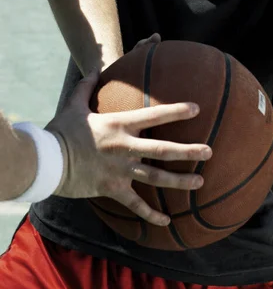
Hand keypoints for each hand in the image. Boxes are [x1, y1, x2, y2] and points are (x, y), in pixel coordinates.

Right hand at [46, 70, 211, 226]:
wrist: (47, 161)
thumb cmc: (61, 130)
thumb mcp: (74, 104)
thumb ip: (87, 85)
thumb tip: (95, 66)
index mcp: (119, 125)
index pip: (154, 116)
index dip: (176, 111)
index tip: (196, 109)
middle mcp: (125, 147)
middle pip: (163, 150)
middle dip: (189, 151)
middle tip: (210, 151)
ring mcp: (121, 170)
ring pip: (156, 178)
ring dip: (180, 181)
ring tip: (200, 182)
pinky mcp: (112, 189)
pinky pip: (135, 205)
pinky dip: (151, 215)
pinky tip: (167, 222)